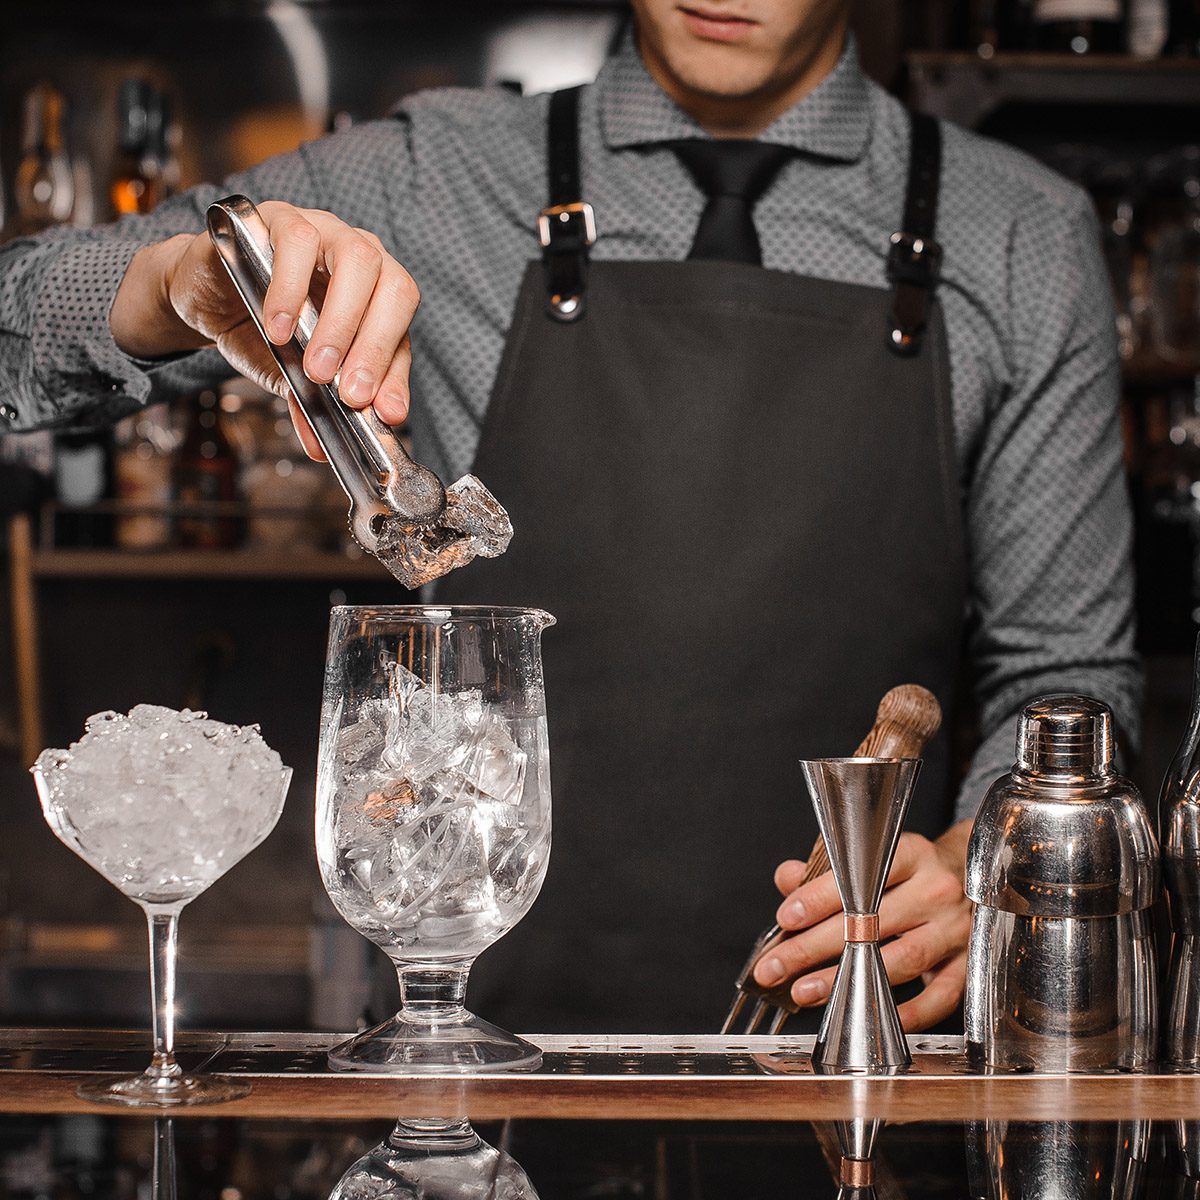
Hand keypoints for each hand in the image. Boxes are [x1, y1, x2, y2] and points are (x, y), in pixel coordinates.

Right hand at [110, 201, 419, 458]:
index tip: (385, 413)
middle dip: (374, 348)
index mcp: (377, 296)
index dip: (396, 374)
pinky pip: (298, 241)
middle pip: (394, 289)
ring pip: (357, 258)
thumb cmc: (261, 331)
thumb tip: (321, 449)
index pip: (403, 332)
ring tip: (313, 367)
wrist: (207, 297)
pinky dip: (291, 289)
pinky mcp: (280, 218)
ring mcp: (326, 231)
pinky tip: (278, 328)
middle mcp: (361, 258)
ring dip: (340, 321)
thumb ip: (312, 405)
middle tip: (348, 394)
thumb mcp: (291, 376)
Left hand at [752, 819, 973, 1030]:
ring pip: (900, 959)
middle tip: (776, 966)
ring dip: (847, 979)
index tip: (786, 918)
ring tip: (805, 992)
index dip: (819, 899)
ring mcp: (955, 930)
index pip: (860, 877)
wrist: (977, 877)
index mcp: (911, 855)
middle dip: (814, 947)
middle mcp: (936, 891)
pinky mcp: (968, 966)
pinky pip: (938, 998)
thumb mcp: (873, 858)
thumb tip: (786, 879)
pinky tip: (864, 1014)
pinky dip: (904, 1013)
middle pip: (872, 923)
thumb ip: (825, 868)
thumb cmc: (910, 871)